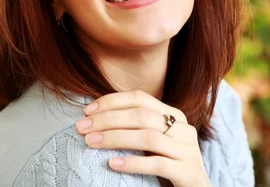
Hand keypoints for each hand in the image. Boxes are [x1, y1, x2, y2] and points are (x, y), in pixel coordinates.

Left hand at [76, 90, 210, 186]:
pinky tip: (113, 164)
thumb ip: (137, 127)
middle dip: (108, 119)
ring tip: (91, 142)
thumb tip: (96, 117)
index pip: (140, 99)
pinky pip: (157, 164)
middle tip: (82, 128)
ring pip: (148, 137)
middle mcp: (183, 129)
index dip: (112, 101)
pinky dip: (133, 163)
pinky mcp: (188, 171)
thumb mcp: (156, 142)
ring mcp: (188, 150)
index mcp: (175, 115)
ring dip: (115, 138)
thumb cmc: (169, 165)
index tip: (87, 110)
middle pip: (141, 116)